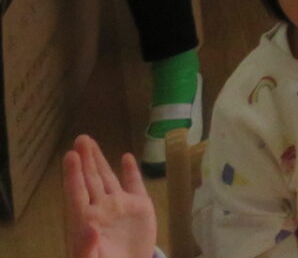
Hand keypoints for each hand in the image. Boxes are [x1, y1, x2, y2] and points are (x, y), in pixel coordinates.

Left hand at [63, 135, 156, 257]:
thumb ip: (85, 247)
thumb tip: (88, 226)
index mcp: (86, 220)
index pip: (77, 193)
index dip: (73, 174)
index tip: (69, 155)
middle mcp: (101, 208)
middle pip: (91, 179)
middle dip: (85, 159)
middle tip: (81, 139)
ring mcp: (120, 205)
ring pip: (108, 177)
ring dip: (100, 160)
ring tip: (91, 142)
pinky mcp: (140, 206)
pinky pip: (135, 184)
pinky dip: (131, 171)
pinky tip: (127, 157)